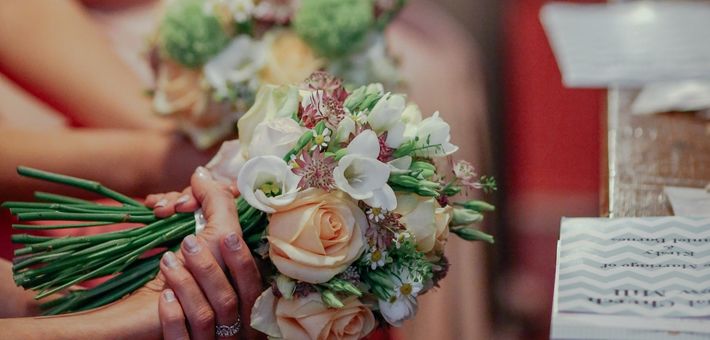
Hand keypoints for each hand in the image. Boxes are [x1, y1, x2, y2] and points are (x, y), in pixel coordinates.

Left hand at [150, 167, 261, 338]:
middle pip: (233, 300)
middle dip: (212, 268)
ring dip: (189, 285)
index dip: (241, 259)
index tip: (227, 235)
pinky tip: (163, 297)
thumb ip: (210, 216)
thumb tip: (202, 173)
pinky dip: (173, 316)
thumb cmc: (170, 279)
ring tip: (166, 262)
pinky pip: (182, 338)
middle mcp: (231, 326)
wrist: (126, 325)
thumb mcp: (195, 249)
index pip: (252, 282)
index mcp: (243, 302)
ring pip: (209, 318)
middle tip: (188, 242)